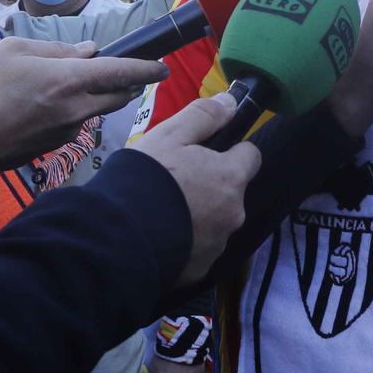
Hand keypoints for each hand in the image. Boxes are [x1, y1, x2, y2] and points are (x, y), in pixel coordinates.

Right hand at [0, 39, 166, 203]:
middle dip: (125, 84)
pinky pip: (74, 124)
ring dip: (93, 98)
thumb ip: (56, 49)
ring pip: (95, 111)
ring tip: (63, 87)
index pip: (121, 73)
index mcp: (68, 80)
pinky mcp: (55, 147)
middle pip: (117, 97)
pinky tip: (42, 108)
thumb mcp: (14, 51)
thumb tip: (89, 52)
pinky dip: (72, 113)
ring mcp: (67, 132)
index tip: (163, 66)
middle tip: (118, 73)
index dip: (146, 68)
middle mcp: (76, 109)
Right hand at [130, 93, 261, 288]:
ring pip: (216, 221)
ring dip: (200, 215)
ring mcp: (219, 244)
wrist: (120, 235)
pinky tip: (160, 235)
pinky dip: (187, 241)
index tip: (207, 152)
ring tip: (163, 211)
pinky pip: (200, 248)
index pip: (251, 156)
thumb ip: (204, 116)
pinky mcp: (201, 269)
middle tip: (175, 182)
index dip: (231, 151)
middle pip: (231, 191)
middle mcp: (234, 212)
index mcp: (230, 177)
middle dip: (211, 186)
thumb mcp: (170, 135)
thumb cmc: (147, 177)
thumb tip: (231, 102)